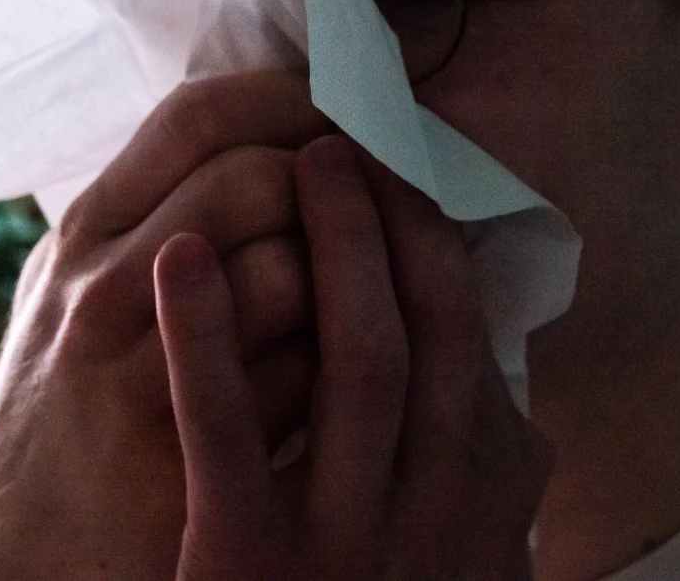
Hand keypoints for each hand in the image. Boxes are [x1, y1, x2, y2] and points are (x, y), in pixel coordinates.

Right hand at [0, 71, 331, 580]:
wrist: (22, 548)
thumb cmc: (65, 408)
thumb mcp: (76, 290)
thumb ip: (150, 215)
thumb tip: (264, 135)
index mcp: (82, 232)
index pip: (197, 115)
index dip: (287, 98)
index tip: (343, 111)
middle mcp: (99, 286)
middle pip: (256, 179)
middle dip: (336, 185)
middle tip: (378, 197)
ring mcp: (137, 368)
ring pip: (289, 268)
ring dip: (347, 273)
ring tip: (364, 285)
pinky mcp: (184, 448)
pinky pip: (303, 371)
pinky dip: (341, 358)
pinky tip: (348, 365)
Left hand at [154, 135, 551, 580]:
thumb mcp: (447, 545)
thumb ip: (471, 464)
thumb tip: (503, 380)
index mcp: (478, 491)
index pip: (470, 333)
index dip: (433, 238)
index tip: (399, 170)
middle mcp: (430, 509)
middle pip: (424, 329)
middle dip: (390, 222)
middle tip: (345, 140)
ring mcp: (342, 536)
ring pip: (355, 361)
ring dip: (326, 248)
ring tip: (295, 162)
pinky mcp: (245, 560)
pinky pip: (228, 433)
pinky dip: (205, 338)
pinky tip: (175, 259)